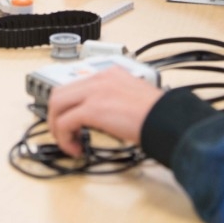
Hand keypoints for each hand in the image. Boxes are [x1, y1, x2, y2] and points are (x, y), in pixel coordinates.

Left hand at [47, 67, 164, 155]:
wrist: (167, 119)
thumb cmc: (158, 114)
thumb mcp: (133, 97)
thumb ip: (115, 100)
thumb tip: (105, 118)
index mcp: (110, 73)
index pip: (76, 85)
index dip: (68, 106)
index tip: (71, 122)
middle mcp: (99, 78)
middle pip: (60, 93)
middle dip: (55, 116)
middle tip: (63, 134)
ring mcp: (95, 91)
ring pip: (57, 105)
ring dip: (56, 127)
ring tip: (67, 143)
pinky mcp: (93, 108)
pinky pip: (65, 122)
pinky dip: (64, 138)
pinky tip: (76, 149)